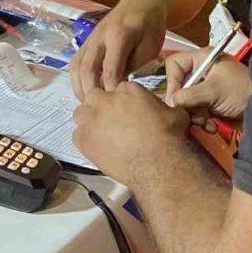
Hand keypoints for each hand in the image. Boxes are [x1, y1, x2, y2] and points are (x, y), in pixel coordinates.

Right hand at [70, 0, 167, 101]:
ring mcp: (90, 39)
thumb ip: (134, 64)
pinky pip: (75, 63)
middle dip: (90, 91)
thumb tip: (119, 87)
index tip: (114, 106)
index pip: (110, 68)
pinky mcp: (86, 42)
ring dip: (79, 87)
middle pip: (88, 68)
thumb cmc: (150, 25)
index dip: (110, 89)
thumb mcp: (151, 45)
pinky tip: (84, 92)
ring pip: (76, 66)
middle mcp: (100, 37)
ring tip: (88, 105)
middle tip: (98, 110)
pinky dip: (76, 80)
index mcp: (119, 35)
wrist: (140, 2)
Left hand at [72, 81, 187, 185]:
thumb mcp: (174, 113)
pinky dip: (85, 141)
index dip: (121, 103)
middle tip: (111, 122)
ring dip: (89, 122)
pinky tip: (98, 148)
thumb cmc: (168, 139)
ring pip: (81, 114)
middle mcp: (107, 100)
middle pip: (95, 97)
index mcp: (128, 90)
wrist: (158, 163)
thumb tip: (166, 110)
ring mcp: (93, 119)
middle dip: (101, 107)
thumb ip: (161, 106)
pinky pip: (77, 135)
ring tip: (101, 134)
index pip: (118, 89)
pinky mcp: (84, 138)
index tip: (125, 112)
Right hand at [164, 51, 251, 129]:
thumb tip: (171, 103)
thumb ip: (189, 96)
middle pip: (180, 87)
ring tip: (205, 122)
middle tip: (191, 115)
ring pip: (187, 103)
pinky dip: (202, 121)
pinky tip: (211, 126)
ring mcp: (207, 89)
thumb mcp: (213, 91)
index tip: (176, 99)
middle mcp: (203, 72)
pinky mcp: (212, 104)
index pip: (175, 64)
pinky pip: (197, 112)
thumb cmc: (241, 91)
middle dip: (186, 104)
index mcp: (203, 59)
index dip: (172, 81)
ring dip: (194, 116)